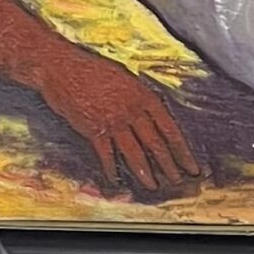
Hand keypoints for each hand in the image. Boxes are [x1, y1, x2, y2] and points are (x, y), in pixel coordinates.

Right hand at [40, 57, 204, 196]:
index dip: (182, 149)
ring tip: (153, 185)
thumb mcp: (125, 78)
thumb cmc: (92, 70)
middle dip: (169, 165)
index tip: (190, 163)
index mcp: (144, 96)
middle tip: (178, 180)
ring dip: (145, 172)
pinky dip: (111, 168)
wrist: (63, 68)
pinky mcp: (93, 129)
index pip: (169, 128)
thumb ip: (139, 99)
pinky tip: (115, 179)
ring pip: (134, 152)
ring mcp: (113, 121)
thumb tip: (150, 116)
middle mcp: (132, 110)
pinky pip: (106, 154)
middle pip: (155, 143)